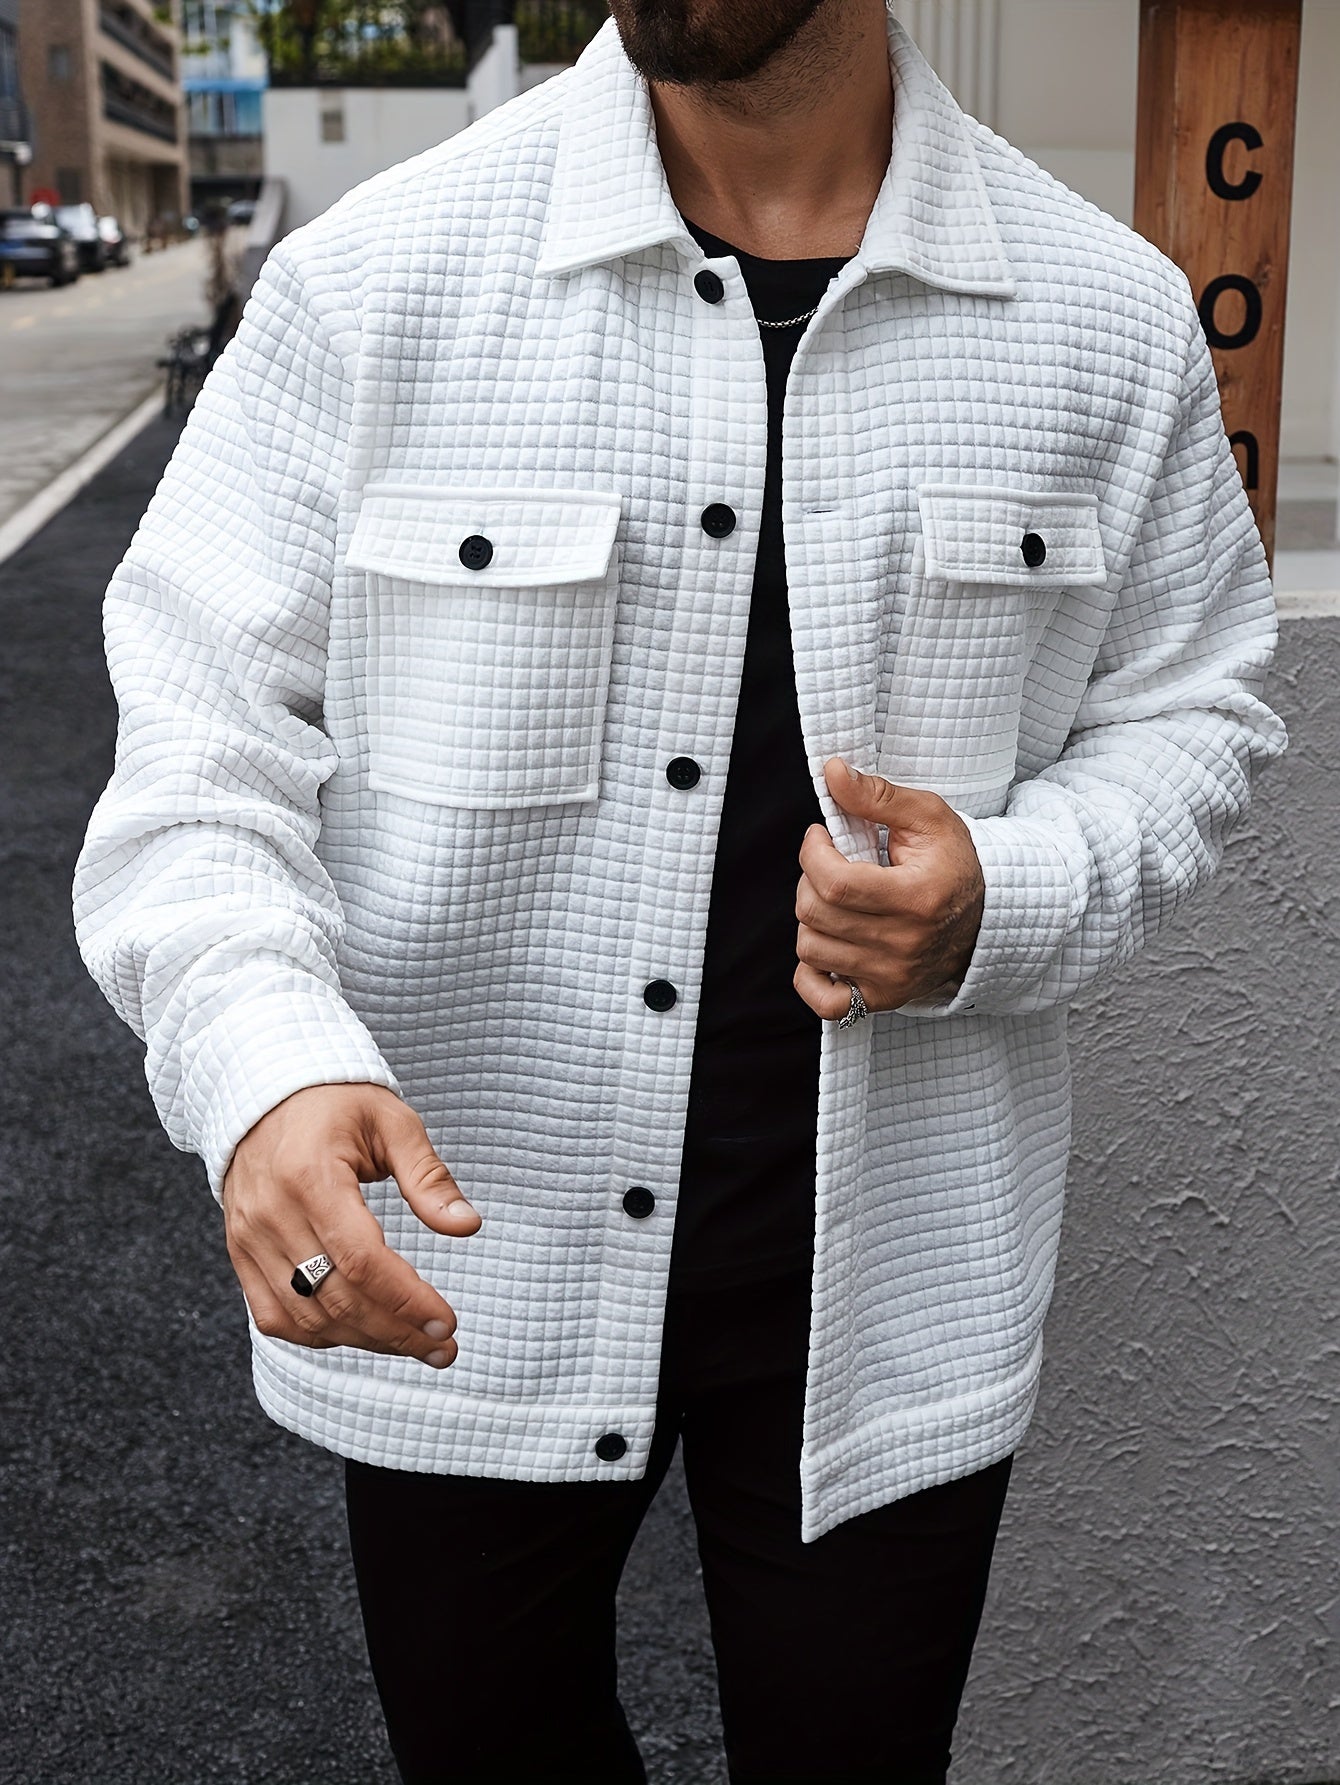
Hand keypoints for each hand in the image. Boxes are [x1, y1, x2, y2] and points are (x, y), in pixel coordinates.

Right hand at [221, 1083, 481, 1367]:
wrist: (263, 1093)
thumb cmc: (335, 1104)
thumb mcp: (392, 1123)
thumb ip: (428, 1178)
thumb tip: (467, 1226)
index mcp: (310, 1175)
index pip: (361, 1259)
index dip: (406, 1300)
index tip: (446, 1322)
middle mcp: (271, 1213)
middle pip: (336, 1298)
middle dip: (396, 1332)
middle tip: (443, 1346)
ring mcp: (249, 1238)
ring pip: (306, 1316)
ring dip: (365, 1340)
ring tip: (413, 1343)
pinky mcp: (240, 1253)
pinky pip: (275, 1316)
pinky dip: (319, 1335)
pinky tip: (361, 1332)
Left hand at [794, 758, 985, 1019]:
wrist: (987, 918)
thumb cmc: (954, 864)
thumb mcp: (927, 818)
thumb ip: (877, 795)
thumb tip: (833, 772)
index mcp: (917, 897)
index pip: (834, 883)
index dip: (812, 853)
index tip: (819, 837)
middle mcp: (905, 944)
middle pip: (815, 914)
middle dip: (809, 880)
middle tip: (829, 866)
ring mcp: (893, 976)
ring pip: (810, 949)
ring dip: (812, 919)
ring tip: (836, 902)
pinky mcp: (884, 997)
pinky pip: (824, 999)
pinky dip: (812, 972)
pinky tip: (830, 944)